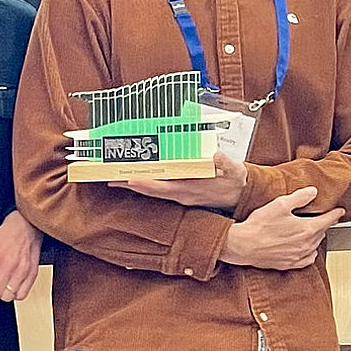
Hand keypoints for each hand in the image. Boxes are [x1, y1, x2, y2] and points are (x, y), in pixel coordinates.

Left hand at [0, 209, 42, 300]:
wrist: (25, 228)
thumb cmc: (4, 237)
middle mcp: (8, 266)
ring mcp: (21, 271)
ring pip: (6, 297)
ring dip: (1, 293)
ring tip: (0, 284)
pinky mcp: (32, 274)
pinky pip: (21, 295)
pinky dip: (15, 294)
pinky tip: (11, 285)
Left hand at [112, 151, 248, 210]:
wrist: (240, 194)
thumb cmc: (235, 180)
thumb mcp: (235, 170)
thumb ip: (226, 163)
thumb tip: (216, 155)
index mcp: (191, 189)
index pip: (164, 187)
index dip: (147, 183)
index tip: (130, 178)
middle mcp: (182, 194)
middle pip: (151, 190)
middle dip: (131, 184)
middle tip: (110, 178)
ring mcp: (180, 195)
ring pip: (153, 191)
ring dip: (134, 185)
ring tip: (115, 178)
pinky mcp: (181, 193)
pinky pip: (159, 190)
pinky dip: (146, 185)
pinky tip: (136, 180)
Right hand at [220, 186, 344, 271]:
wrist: (244, 246)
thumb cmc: (260, 226)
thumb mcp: (280, 204)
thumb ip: (299, 197)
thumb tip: (313, 192)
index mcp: (307, 229)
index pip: (328, 220)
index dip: (335, 214)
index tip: (340, 211)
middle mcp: (306, 245)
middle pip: (322, 233)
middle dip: (324, 224)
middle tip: (322, 218)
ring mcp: (298, 256)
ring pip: (315, 246)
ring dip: (316, 238)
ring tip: (311, 230)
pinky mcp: (290, 264)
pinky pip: (307, 259)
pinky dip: (309, 252)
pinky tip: (304, 247)